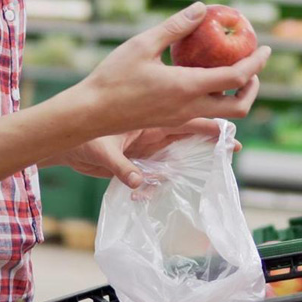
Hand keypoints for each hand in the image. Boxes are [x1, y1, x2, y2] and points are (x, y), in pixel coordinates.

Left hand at [53, 119, 241, 187]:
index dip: (211, 125)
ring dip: (196, 151)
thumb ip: (120, 167)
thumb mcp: (102, 152)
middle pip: (190, 130)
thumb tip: (137, 183)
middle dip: (213, 137)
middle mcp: (151, 131)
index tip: (232, 130)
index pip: (188, 119)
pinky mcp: (135, 157)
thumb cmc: (83, 141)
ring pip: (179, 146)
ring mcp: (144, 144)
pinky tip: (181, 177)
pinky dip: (171, 170)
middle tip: (235, 146)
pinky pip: (161, 163)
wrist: (65, 143)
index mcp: (150, 121)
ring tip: (217, 159)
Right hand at [76, 2, 270, 135]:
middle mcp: (189, 107)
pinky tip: (203, 77)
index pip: (237, 78)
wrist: (90, 113)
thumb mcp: (143, 44)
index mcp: (187, 87)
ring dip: (236, 95)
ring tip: (231, 70)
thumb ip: (175, 27)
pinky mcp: (171, 122)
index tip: (267, 48)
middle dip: (253, 88)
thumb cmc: (113, 77)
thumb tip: (201, 8)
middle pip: (239, 108)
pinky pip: (205, 113)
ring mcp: (181, 118)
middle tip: (252, 65)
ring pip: (223, 115)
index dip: (257, 63)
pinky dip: (215, 98)